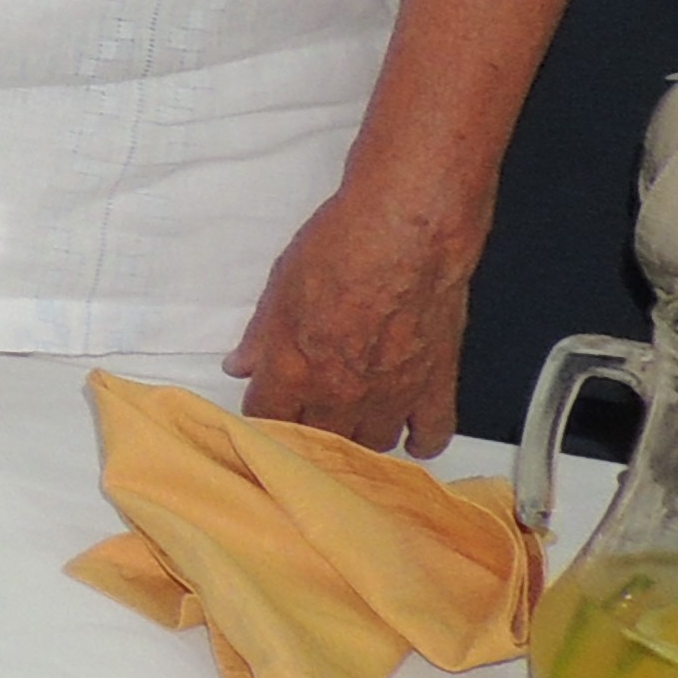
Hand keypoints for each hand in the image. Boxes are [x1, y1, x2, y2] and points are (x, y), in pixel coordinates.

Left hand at [227, 185, 483, 454]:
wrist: (406, 233)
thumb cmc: (340, 248)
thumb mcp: (280, 286)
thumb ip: (260, 336)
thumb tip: (240, 365)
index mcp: (295, 370)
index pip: (267, 417)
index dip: (263, 413)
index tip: (265, 406)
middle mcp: (342, 394)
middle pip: (319, 439)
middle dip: (308, 429)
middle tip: (306, 412)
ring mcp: (393, 396)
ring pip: (372, 444)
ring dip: (359, 437)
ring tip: (351, 422)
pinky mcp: (437, 386)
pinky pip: (431, 436)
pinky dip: (421, 443)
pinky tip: (410, 439)